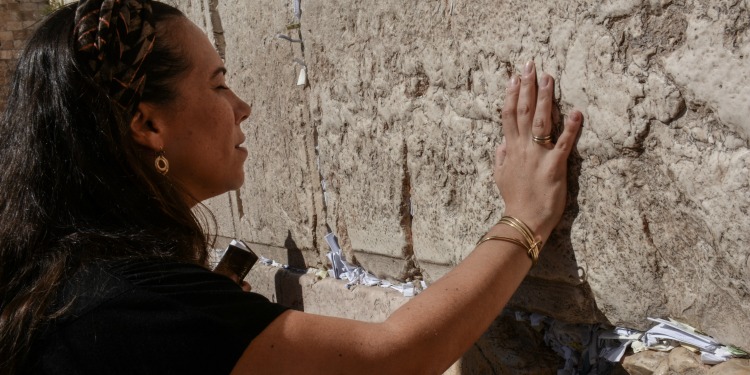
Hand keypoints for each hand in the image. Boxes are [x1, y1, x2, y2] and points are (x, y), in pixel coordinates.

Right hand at [495, 61, 581, 242]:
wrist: (524, 221)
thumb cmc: (515, 201)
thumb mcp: (500, 178)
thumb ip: (500, 159)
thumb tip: (501, 145)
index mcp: (511, 150)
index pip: (508, 116)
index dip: (512, 94)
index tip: (514, 77)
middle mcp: (523, 148)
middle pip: (524, 111)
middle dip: (527, 87)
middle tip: (530, 66)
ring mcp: (538, 156)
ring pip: (542, 121)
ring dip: (546, 99)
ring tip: (549, 79)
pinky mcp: (554, 166)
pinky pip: (564, 144)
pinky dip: (571, 128)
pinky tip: (577, 112)